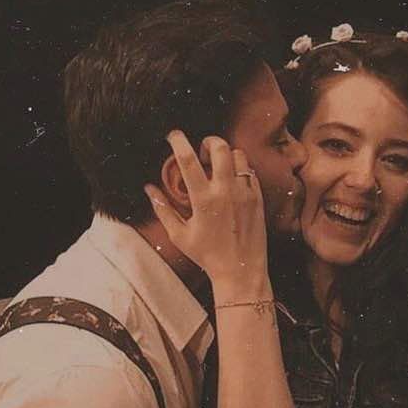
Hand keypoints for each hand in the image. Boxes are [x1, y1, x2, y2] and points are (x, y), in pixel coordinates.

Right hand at [144, 131, 268, 295]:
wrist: (241, 271)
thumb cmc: (208, 256)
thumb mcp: (180, 236)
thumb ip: (163, 209)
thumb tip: (149, 189)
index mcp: (203, 199)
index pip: (187, 159)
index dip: (178, 140)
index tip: (174, 135)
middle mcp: (226, 192)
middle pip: (220, 147)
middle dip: (209, 141)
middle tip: (203, 151)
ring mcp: (245, 194)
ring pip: (239, 156)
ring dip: (227, 155)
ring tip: (219, 167)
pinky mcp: (258, 200)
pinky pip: (251, 173)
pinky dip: (241, 171)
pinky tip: (233, 182)